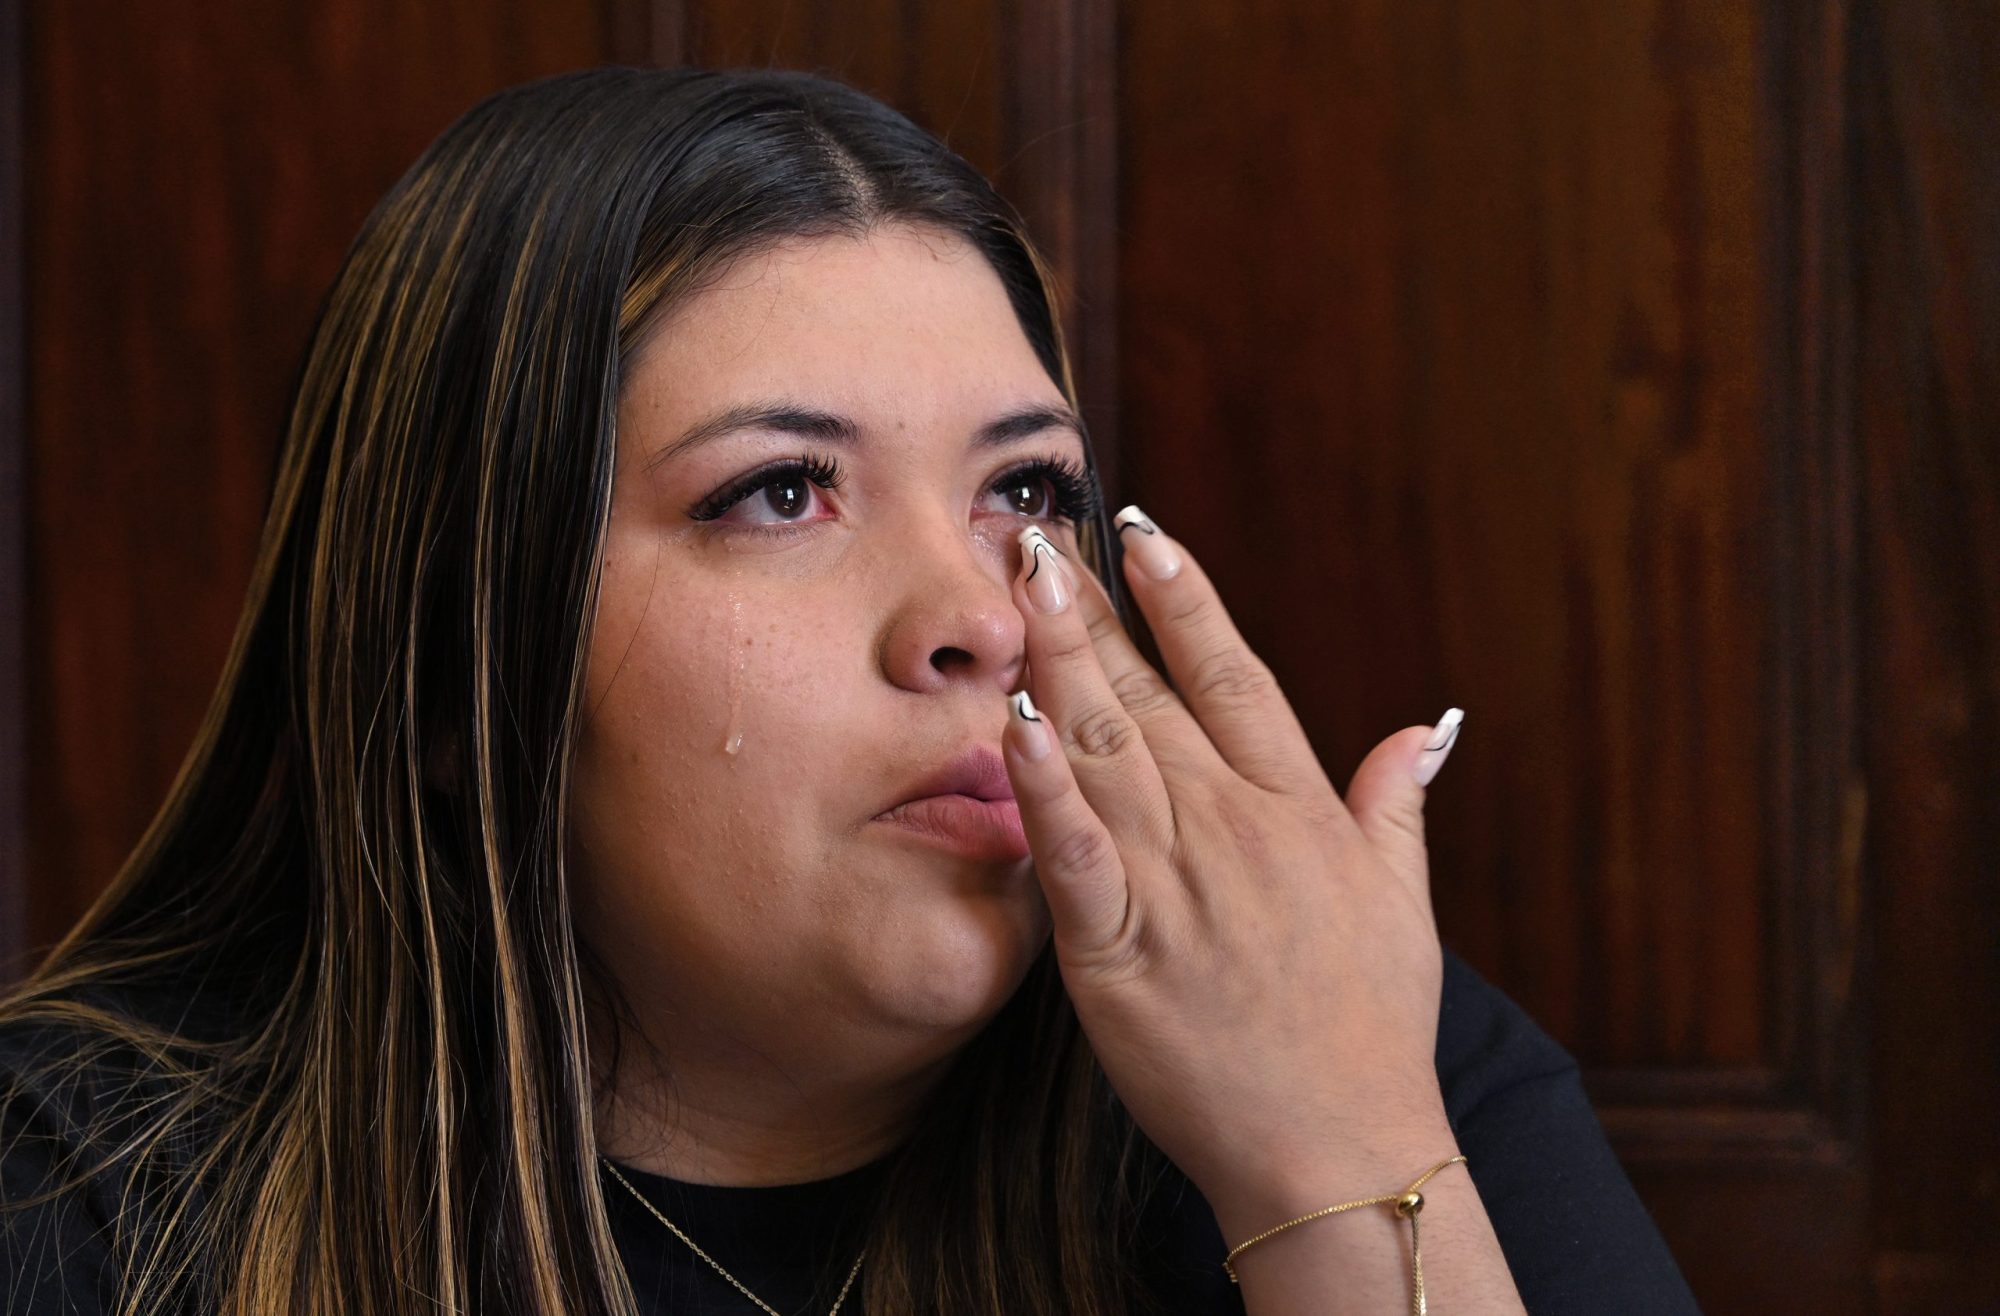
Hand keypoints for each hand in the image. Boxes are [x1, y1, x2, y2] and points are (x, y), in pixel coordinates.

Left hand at [1002, 512, 1464, 1231]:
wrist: (1343, 1150)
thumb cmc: (1370, 1029)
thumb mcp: (1401, 901)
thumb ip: (1398, 802)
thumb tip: (1430, 723)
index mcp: (1296, 810)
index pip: (1236, 675)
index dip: (1186, 598)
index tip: (1145, 530)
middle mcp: (1235, 829)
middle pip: (1152, 696)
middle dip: (1094, 609)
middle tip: (1040, 535)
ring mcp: (1178, 886)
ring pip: (1107, 751)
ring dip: (1061, 662)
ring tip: (1021, 586)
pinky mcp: (1121, 953)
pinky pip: (1076, 856)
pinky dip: (1043, 790)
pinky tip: (1014, 724)